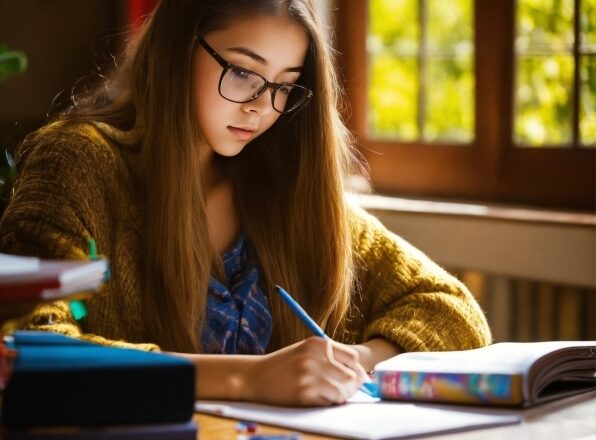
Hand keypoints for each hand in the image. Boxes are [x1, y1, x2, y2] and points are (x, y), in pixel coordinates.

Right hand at [243, 336, 367, 405]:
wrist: (255, 376)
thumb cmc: (284, 365)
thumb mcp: (306, 351)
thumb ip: (331, 357)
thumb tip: (361, 375)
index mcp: (318, 343)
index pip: (353, 358)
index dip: (357, 371)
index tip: (354, 378)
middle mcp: (315, 356)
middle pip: (352, 375)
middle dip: (352, 386)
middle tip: (343, 391)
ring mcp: (309, 375)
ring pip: (344, 391)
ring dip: (341, 396)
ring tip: (329, 395)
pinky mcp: (304, 393)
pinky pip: (330, 401)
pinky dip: (329, 402)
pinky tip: (318, 398)